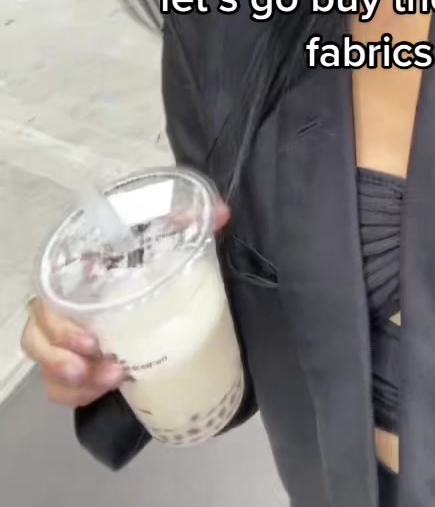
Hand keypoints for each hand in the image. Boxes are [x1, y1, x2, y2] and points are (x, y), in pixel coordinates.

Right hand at [21, 199, 230, 407]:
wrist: (156, 288)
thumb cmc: (149, 258)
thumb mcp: (165, 241)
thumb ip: (190, 222)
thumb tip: (222, 213)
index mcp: (75, 275)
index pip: (48, 299)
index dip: (58, 324)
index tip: (91, 341)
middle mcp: (64, 306)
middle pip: (39, 337)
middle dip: (64, 358)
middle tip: (106, 365)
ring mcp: (66, 339)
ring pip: (46, 365)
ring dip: (72, 379)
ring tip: (113, 379)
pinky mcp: (76, 364)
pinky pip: (60, 388)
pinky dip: (76, 394)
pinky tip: (102, 392)